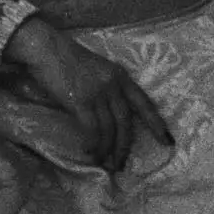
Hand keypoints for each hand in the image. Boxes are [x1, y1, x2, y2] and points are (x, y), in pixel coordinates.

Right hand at [5, 15, 174, 173]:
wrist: (46, 48)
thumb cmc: (66, 58)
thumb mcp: (96, 69)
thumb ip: (106, 87)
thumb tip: (106, 114)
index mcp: (121, 76)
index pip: (144, 103)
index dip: (156, 124)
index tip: (167, 141)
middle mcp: (113, 85)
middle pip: (125, 122)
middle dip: (124, 147)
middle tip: (120, 164)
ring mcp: (98, 93)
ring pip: (109, 129)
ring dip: (106, 149)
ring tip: (102, 163)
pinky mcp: (81, 101)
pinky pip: (92, 129)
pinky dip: (92, 144)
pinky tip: (89, 152)